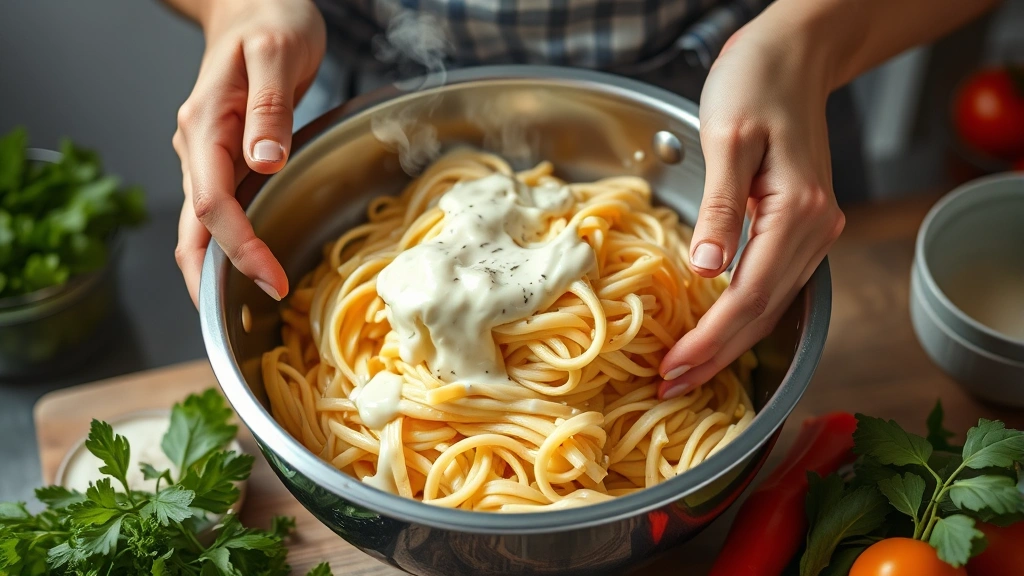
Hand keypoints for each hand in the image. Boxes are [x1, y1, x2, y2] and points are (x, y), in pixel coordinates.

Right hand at [172, 0, 324, 305]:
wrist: (253, 3)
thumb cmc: (269, 20)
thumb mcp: (277, 52)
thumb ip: (268, 107)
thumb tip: (262, 160)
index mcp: (204, 127)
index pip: (214, 205)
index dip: (239, 249)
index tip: (272, 281)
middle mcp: (197, 148)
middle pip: (193, 230)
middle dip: (210, 282)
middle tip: (237, 327)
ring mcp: (208, 155)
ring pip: (202, 226)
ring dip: (217, 270)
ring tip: (243, 311)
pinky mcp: (226, 158)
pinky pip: (222, 212)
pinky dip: (231, 246)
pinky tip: (249, 266)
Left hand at [658, 19, 845, 398]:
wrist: (795, 53)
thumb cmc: (757, 82)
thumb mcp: (728, 138)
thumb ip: (719, 207)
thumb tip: (707, 271)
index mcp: (799, 213)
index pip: (749, 297)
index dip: (710, 340)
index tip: (673, 368)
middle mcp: (816, 231)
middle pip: (763, 313)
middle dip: (716, 355)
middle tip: (670, 386)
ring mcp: (814, 232)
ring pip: (769, 305)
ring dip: (727, 343)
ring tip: (685, 371)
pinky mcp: (801, 226)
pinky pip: (770, 284)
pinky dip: (740, 315)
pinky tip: (714, 331)